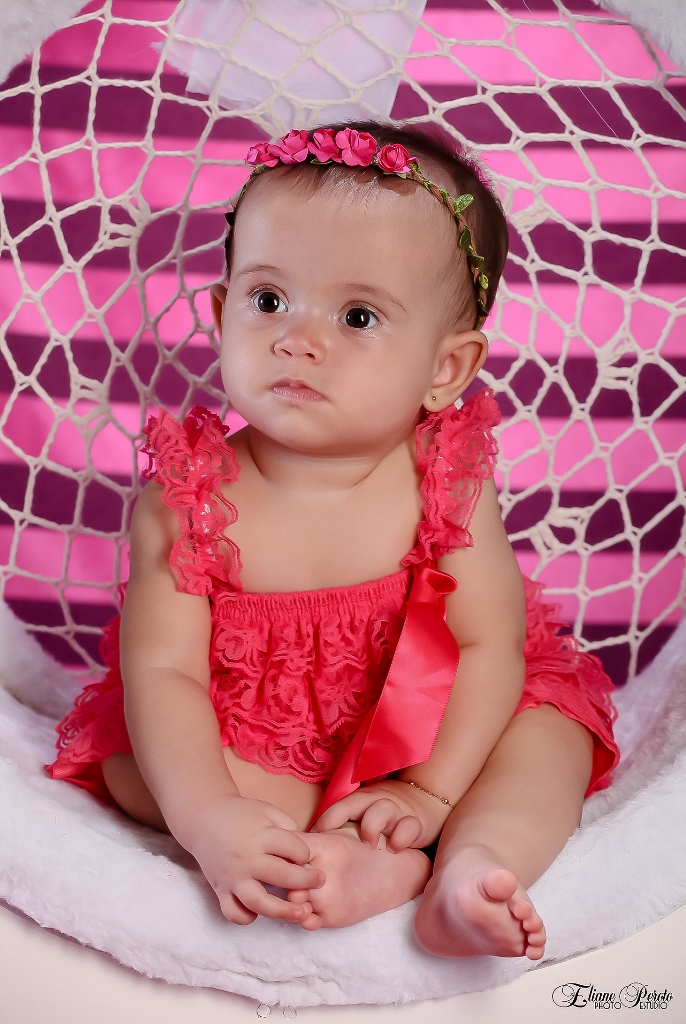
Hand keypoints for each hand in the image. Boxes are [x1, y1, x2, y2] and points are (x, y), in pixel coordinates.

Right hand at [187, 794, 324, 924]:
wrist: (204, 819)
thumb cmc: (241, 814)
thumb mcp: (268, 811)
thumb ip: (288, 827)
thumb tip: (304, 851)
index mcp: (260, 836)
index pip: (294, 849)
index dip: (305, 853)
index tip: (305, 855)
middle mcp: (246, 858)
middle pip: (282, 876)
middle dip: (307, 881)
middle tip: (320, 881)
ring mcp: (232, 877)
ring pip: (259, 902)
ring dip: (283, 911)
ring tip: (301, 913)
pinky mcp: (220, 890)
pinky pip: (233, 913)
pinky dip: (246, 917)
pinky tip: (258, 912)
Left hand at [311, 780, 451, 851]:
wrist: (427, 799)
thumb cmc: (389, 811)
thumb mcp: (367, 812)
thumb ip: (347, 823)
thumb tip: (317, 843)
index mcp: (362, 799)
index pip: (337, 807)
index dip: (323, 823)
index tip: (311, 842)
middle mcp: (377, 800)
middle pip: (356, 802)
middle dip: (340, 818)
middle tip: (334, 842)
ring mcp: (397, 809)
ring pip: (382, 809)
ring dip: (372, 826)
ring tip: (369, 845)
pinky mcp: (416, 821)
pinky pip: (409, 826)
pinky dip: (401, 838)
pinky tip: (395, 849)